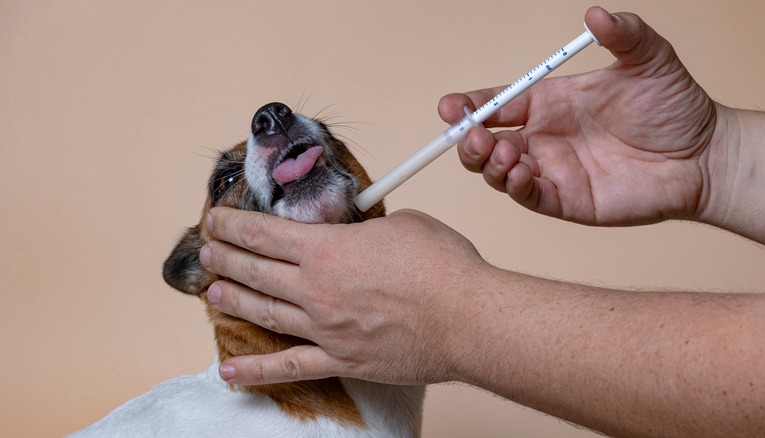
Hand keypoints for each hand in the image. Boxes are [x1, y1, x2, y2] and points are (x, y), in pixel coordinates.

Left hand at [199, 207, 488, 385]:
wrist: (468, 319)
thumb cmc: (443, 268)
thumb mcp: (404, 224)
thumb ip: (369, 227)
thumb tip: (361, 232)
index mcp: (328, 249)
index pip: (265, 233)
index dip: (234, 225)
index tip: (216, 220)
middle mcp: (317, 288)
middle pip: (256, 271)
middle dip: (226, 259)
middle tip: (207, 253)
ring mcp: (324, 328)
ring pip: (265, 314)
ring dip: (234, 302)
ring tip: (213, 293)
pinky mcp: (340, 359)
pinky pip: (289, 367)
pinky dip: (256, 370)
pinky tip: (230, 369)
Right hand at [438, 6, 720, 225]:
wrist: (705, 155)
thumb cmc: (676, 106)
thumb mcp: (650, 59)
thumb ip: (624, 33)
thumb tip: (595, 14)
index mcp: (550, 103)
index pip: (496, 104)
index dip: (469, 106)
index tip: (450, 106)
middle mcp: (543, 138)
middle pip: (484, 142)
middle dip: (468, 140)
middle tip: (473, 135)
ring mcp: (552, 171)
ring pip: (497, 171)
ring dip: (487, 163)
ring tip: (502, 151)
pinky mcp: (565, 201)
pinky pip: (527, 196)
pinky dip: (513, 186)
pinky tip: (518, 172)